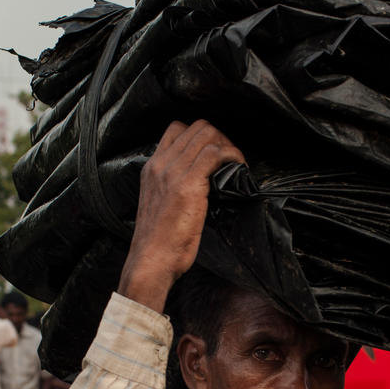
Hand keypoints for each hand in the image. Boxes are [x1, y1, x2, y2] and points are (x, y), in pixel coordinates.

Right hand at [118, 120, 244, 311]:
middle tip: (230, 160)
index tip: (214, 154)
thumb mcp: (161, 206)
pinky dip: (232, 156)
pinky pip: (215, 153)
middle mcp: (160, 164)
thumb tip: (200, 183)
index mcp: (152, 169)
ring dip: (228, 146)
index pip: (176, 129)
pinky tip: (238, 170)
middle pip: (196, 127)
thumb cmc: (159, 243)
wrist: (151, 261)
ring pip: (207, 135)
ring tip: (236, 164)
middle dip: (219, 139)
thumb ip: (173, 188)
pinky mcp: (188, 184)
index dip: (200, 136)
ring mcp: (173, 172)